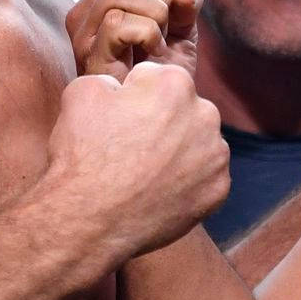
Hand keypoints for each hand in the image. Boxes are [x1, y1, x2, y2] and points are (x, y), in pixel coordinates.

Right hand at [40, 63, 229, 257]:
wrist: (90, 221)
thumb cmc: (83, 154)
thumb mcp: (82, 92)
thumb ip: (111, 78)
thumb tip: (123, 90)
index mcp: (175, 84)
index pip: (155, 79)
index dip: (133, 98)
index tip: (119, 120)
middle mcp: (206, 115)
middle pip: (182, 110)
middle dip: (162, 122)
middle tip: (131, 148)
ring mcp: (216, 155)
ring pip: (197, 143)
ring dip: (177, 151)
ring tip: (144, 172)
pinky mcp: (218, 190)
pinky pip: (204, 177)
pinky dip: (186, 182)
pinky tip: (159, 191)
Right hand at [65, 0, 200, 80]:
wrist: (153, 124)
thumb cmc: (162, 79)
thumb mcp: (181, 32)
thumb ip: (186, 5)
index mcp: (101, 1)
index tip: (167, 18)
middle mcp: (83, 13)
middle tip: (163, 32)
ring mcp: (82, 34)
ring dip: (154, 16)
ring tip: (155, 45)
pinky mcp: (87, 56)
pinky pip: (119, 22)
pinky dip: (148, 36)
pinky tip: (149, 59)